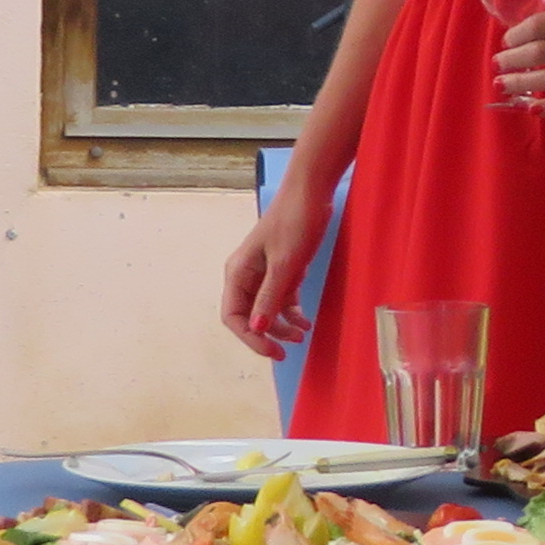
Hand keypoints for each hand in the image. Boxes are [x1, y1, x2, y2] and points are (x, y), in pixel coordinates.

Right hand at [222, 180, 329, 358]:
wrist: (311, 193)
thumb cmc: (294, 223)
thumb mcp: (284, 264)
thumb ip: (270, 297)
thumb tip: (256, 329)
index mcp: (238, 273)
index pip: (233, 316)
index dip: (250, 337)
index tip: (271, 350)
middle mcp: (247, 276)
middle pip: (249, 316)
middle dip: (267, 334)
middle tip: (287, 350)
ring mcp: (265, 273)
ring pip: (267, 310)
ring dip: (282, 325)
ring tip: (302, 334)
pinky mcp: (283, 270)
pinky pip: (282, 299)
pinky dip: (292, 312)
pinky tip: (306, 322)